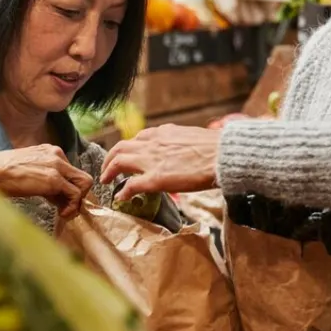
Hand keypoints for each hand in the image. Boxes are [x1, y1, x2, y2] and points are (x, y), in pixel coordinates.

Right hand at [0, 145, 93, 217]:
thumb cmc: (2, 175)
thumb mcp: (28, 171)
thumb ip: (44, 178)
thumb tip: (57, 195)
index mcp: (49, 151)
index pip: (70, 171)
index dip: (66, 189)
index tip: (56, 200)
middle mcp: (56, 154)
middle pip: (81, 176)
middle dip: (76, 195)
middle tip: (63, 208)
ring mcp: (56, 166)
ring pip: (84, 184)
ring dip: (77, 202)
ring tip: (63, 212)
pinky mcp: (54, 179)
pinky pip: (76, 194)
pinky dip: (72, 206)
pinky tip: (60, 213)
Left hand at [101, 124, 220, 199]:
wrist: (223, 155)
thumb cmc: (215, 148)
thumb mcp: (191, 137)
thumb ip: (178, 142)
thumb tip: (181, 149)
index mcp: (163, 133)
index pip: (137, 138)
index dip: (128, 149)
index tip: (126, 156)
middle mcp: (152, 143)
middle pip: (120, 147)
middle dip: (110, 159)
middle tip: (107, 170)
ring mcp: (151, 160)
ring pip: (119, 161)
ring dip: (109, 171)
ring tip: (106, 181)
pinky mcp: (156, 178)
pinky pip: (131, 184)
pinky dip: (123, 191)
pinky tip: (120, 198)